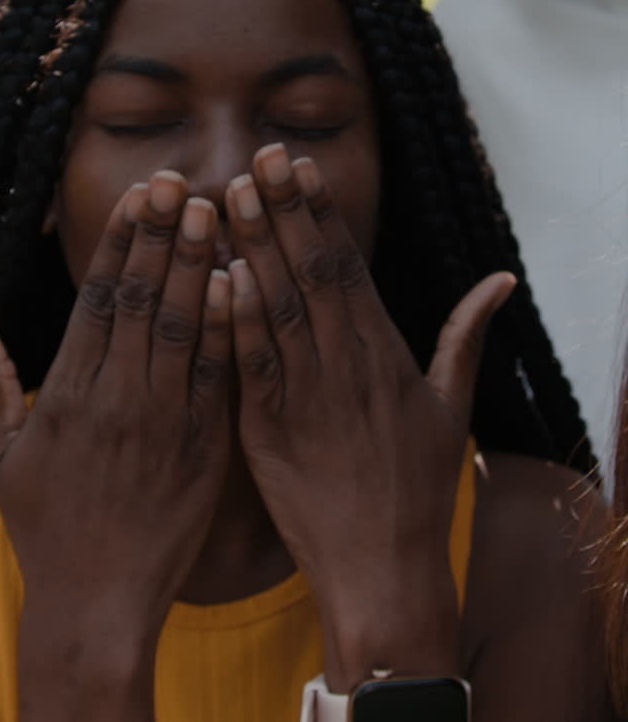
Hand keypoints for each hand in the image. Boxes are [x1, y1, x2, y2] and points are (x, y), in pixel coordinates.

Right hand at [0, 172, 231, 640]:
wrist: (96, 604)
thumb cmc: (46, 524)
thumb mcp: (2, 450)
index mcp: (67, 391)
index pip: (96, 297)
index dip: (119, 241)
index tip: (138, 194)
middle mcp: (114, 397)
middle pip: (139, 299)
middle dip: (159, 235)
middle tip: (179, 180)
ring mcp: (162, 421)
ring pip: (180, 326)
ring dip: (197, 264)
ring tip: (212, 211)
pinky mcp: (202, 446)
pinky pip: (216, 375)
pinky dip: (227, 326)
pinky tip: (242, 282)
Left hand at [226, 143, 514, 689]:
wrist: (384, 567)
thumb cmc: (418, 486)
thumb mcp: (451, 406)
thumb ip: (466, 335)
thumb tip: (503, 280)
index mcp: (382, 350)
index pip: (348, 263)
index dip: (321, 210)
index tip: (300, 164)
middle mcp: (344, 362)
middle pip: (310, 270)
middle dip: (284, 209)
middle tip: (259, 154)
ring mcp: (305, 394)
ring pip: (277, 305)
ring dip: (253, 246)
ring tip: (230, 194)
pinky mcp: (268, 430)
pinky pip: (251, 364)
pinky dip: (236, 318)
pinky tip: (217, 275)